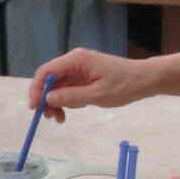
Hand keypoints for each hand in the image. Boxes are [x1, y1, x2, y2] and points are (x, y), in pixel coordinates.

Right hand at [28, 47, 155, 122]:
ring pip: (57, 86)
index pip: (46, 71)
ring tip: (61, 118)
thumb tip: (48, 98)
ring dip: (55, 102)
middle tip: (49, 117)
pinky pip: (67, 89)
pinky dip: (65, 101)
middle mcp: (74, 61)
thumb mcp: (97, 95)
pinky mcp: (83, 77)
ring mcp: (79, 69)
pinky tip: (70, 112)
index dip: (36, 89)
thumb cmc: (124, 85)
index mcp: (76, 60)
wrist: (144, 80)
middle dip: (46, 98)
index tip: (35, 107)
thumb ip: (71, 96)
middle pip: (49, 79)